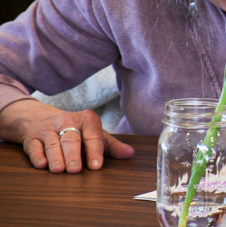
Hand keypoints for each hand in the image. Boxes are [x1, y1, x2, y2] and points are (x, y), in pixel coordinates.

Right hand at [0, 99, 133, 172]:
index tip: (96, 166)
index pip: (92, 136)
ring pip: (52, 143)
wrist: (43, 118)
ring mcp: (48, 129)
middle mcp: (67, 121)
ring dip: (55, 157)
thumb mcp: (96, 134)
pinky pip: (34, 147)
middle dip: (73, 155)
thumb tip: (130, 154)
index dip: (95, 151)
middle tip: (75, 170)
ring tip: (59, 170)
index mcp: (87, 120)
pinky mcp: (32, 138)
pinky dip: (37, 156)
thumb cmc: (77, 131)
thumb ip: (112, 146)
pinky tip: (41, 165)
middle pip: (71, 139)